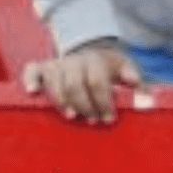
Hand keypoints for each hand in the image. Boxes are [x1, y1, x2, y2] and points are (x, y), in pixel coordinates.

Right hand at [22, 40, 139, 124]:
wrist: (91, 51)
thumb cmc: (109, 68)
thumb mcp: (125, 69)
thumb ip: (133, 79)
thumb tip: (142, 91)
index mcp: (96, 61)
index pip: (97, 82)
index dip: (103, 102)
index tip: (109, 118)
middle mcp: (74, 61)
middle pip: (74, 84)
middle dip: (84, 104)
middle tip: (93, 120)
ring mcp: (57, 64)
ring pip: (54, 79)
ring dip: (61, 100)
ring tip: (72, 116)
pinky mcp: (43, 68)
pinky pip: (32, 70)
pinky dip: (30, 80)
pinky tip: (32, 93)